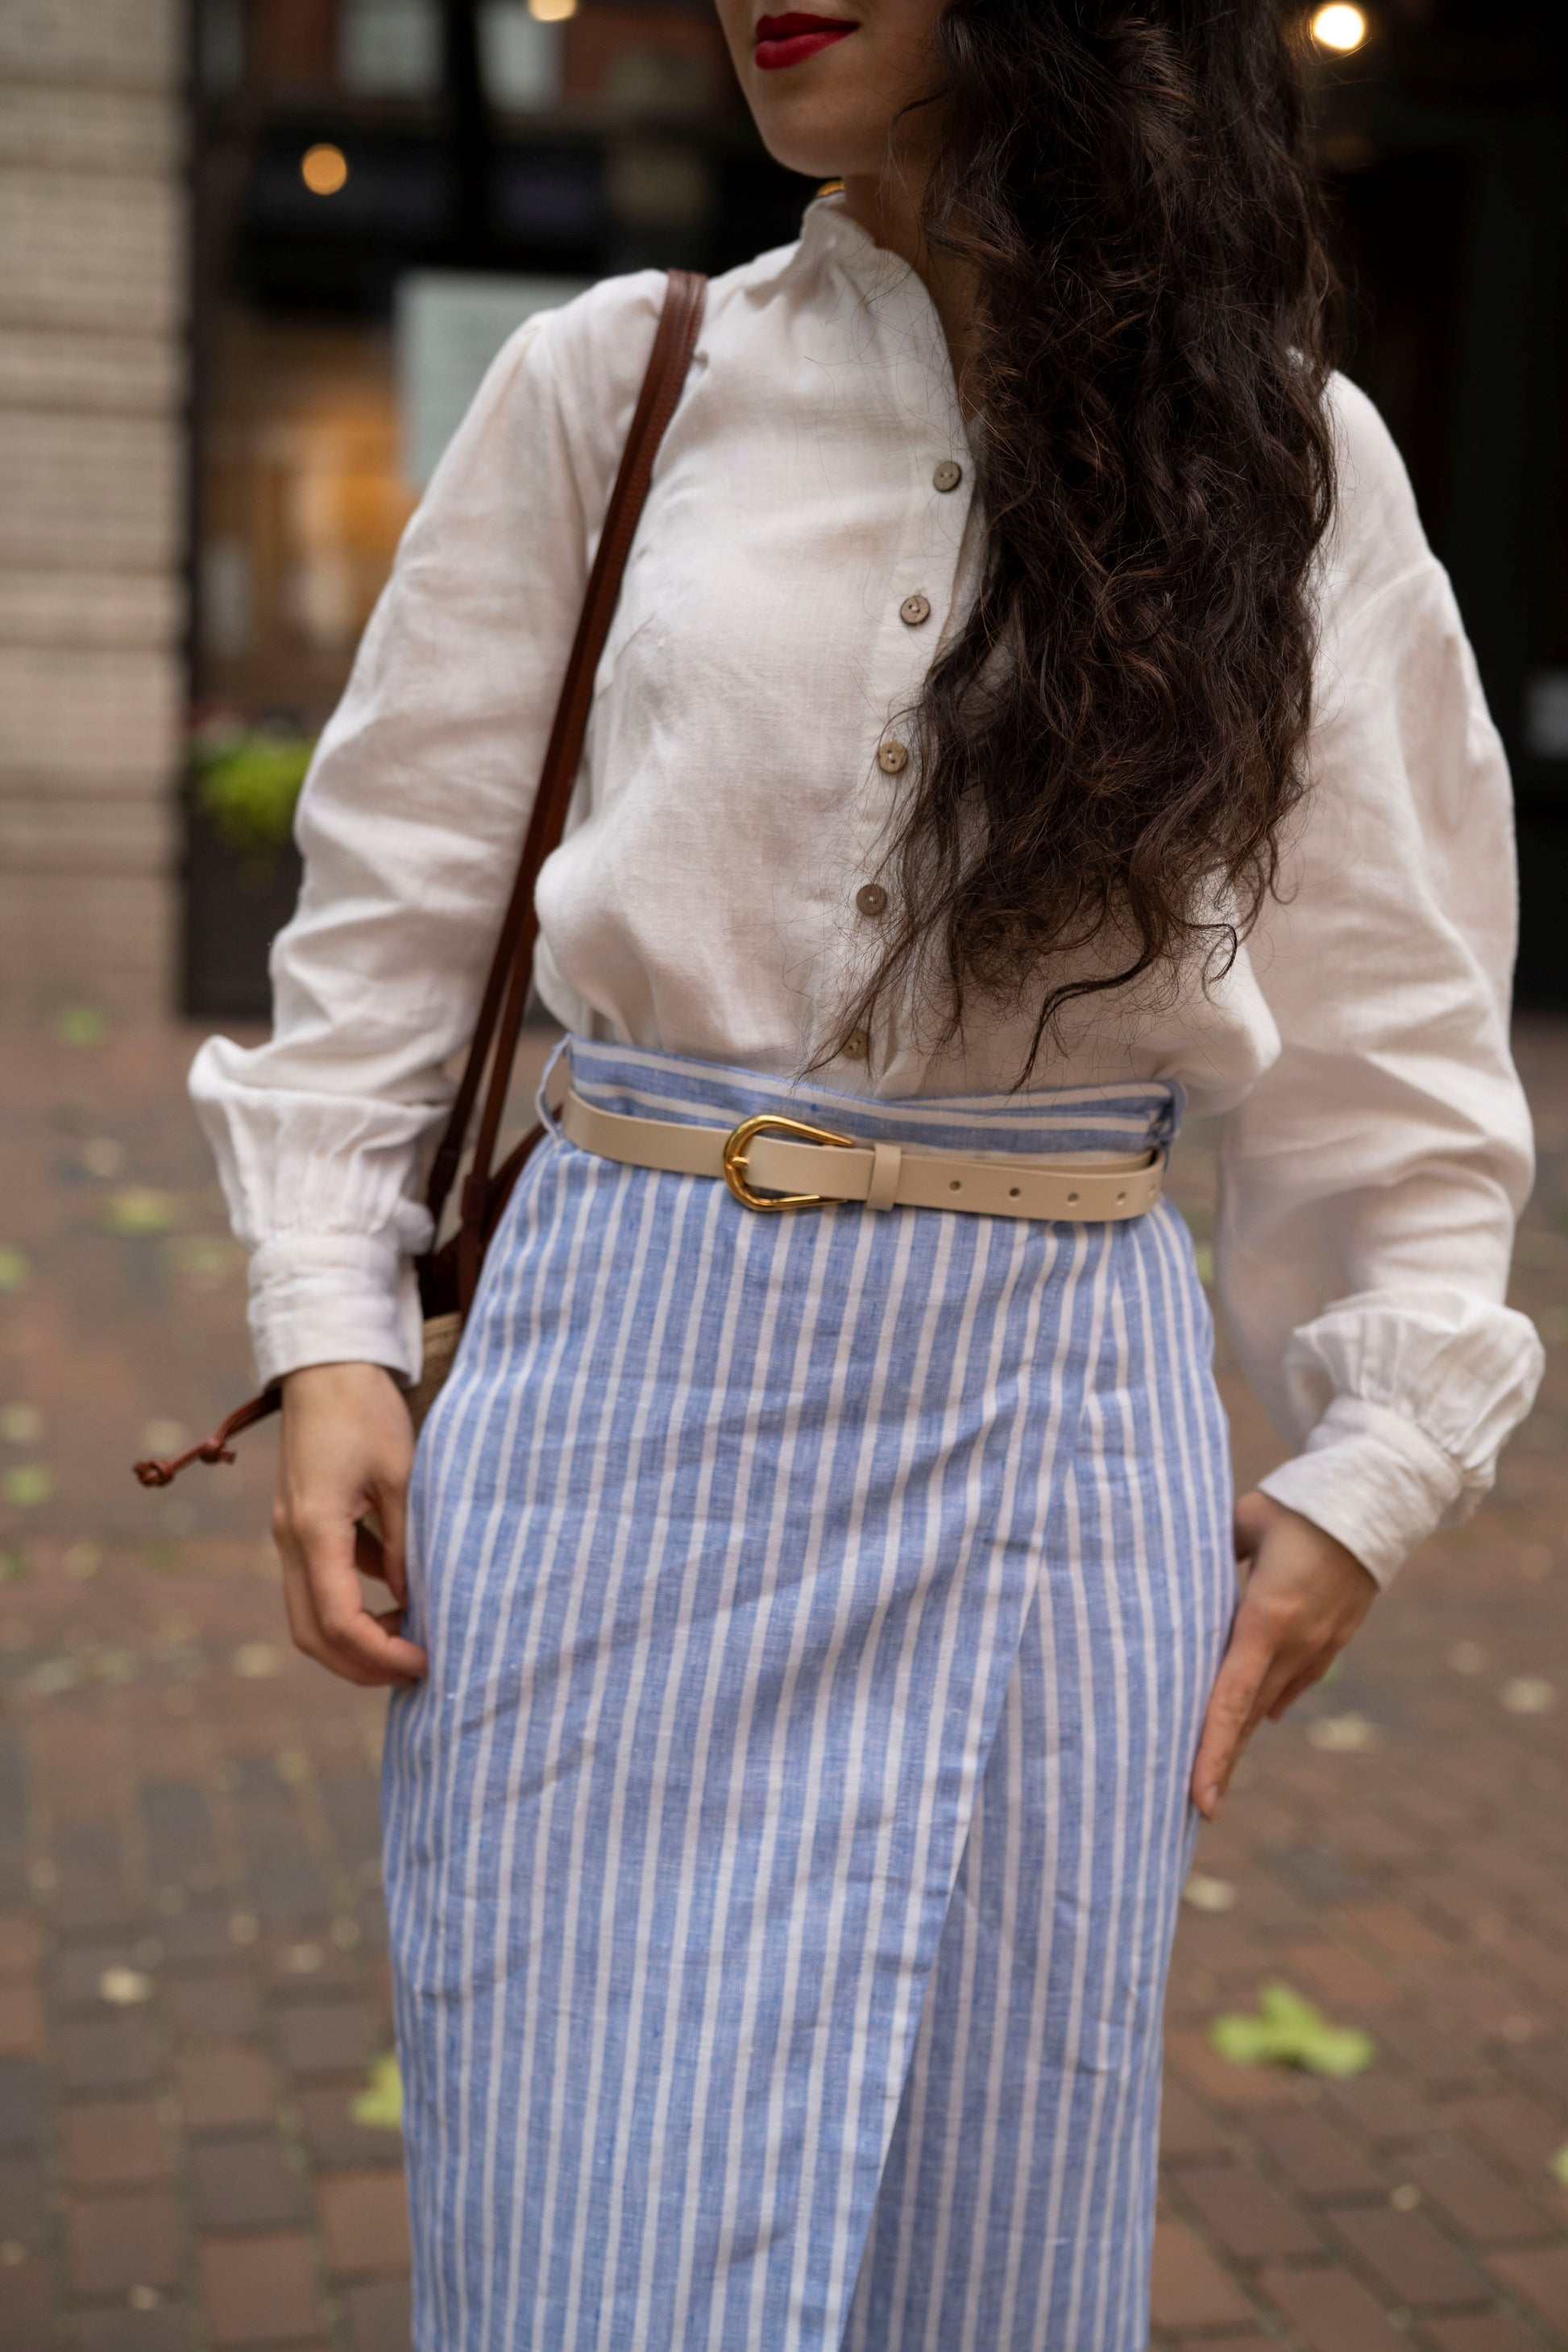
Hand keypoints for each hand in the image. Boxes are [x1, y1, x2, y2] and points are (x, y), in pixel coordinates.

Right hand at [272, 1361, 426, 1686]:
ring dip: (354, 1639)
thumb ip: (405, 1545)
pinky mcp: (299, 1523)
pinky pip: (319, 1582)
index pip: (338, 1621)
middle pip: (312, 1634)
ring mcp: (289, 1533)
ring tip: (409, 1640)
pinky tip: (398, 1597)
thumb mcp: (403, 1477)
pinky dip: (352, 1604)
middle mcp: (290, 1539)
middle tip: (414, 1670)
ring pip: (309, 1614)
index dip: (380, 1654)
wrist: (327, 1365)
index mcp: (314, 1529)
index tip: (423, 1661)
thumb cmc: (366, 1412)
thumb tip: (415, 1605)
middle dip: (361, 1664)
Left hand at [1191, 1491, 1376, 1819]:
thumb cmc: (1299, 1504)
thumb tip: (1176, 1575)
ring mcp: (1320, 1646)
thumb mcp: (1242, 1522)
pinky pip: (1293, 1682)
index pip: (1230, 1698)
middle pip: (1248, 1715)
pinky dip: (1266, 1701)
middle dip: (1221, 1760)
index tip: (1198, 1798)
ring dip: (1241, 1734)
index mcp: (1267, 1618)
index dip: (1213, 1751)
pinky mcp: (1333, 1640)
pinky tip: (1253, 1717)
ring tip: (1212, 1771)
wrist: (1377, 1500)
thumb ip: (1208, 1554)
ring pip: (1270, 1703)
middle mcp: (1296, 1643)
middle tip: (1195, 1805)